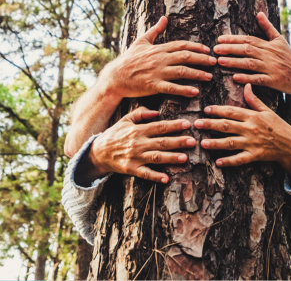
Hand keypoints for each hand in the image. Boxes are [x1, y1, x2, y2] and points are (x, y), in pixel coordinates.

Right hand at [80, 108, 195, 183]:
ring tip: (185, 158)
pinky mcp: (131, 169)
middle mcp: (138, 143)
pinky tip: (166, 179)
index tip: (187, 124)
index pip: (159, 127)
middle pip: (161, 142)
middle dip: (178, 141)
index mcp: (138, 130)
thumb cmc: (114, 134)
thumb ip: (140, 113)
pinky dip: (155, 176)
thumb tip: (156, 111)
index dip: (174, 125)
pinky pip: (145, 173)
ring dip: (171, 158)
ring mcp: (135, 157)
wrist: (98, 152)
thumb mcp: (125, 119)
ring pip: (156, 157)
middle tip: (192, 141)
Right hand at [105, 16, 215, 98]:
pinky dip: (184, 89)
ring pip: (181, 71)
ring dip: (197, 73)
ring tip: (209, 76)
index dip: (196, 47)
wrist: (115, 77)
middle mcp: (159, 59)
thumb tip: (164, 17)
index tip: (207, 49)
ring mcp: (157, 72)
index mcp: (158, 49)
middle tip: (214, 62)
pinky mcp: (153, 86)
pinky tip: (195, 91)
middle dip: (202, 59)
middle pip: (185, 57)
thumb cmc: (128, 60)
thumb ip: (155, 30)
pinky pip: (172, 88)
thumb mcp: (141, 41)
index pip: (181, 45)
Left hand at [194, 84, 290, 182]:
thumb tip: (247, 84)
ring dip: (216, 143)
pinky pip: (240, 159)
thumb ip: (254, 99)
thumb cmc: (278, 125)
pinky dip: (229, 161)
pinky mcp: (255, 155)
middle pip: (227, 126)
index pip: (232, 111)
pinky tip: (218, 162)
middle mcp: (250, 128)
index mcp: (252, 116)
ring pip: (231, 142)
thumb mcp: (267, 110)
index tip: (205, 109)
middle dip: (211, 124)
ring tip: (203, 143)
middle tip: (197, 124)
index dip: (218, 110)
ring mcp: (252, 143)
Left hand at [212, 12, 290, 95]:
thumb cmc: (288, 57)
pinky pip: (259, 79)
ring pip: (250, 64)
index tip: (219, 39)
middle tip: (215, 49)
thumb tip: (259, 12)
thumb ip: (267, 27)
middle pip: (247, 50)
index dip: (234, 39)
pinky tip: (236, 78)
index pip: (249, 40)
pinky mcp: (274, 81)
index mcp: (268, 45)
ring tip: (220, 61)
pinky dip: (247, 78)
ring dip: (234, 62)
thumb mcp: (279, 40)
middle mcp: (269, 55)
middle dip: (230, 49)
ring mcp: (271, 68)